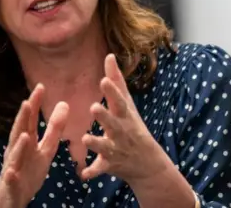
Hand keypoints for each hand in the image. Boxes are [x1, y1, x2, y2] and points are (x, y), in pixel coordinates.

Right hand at [0, 84, 68, 207]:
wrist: (12, 200)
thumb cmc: (28, 172)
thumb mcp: (45, 150)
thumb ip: (53, 130)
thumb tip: (64, 104)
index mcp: (26, 143)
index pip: (29, 121)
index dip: (34, 105)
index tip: (41, 87)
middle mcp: (16, 152)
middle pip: (19, 133)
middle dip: (22, 119)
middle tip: (27, 101)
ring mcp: (12, 168)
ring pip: (14, 157)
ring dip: (18, 147)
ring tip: (25, 135)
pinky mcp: (11, 185)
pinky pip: (11, 181)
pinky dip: (11, 175)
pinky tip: (11, 171)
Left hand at [80, 54, 168, 183]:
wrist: (148, 164)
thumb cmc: (133, 126)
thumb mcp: (127, 104)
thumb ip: (116, 81)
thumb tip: (109, 55)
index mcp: (124, 115)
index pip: (119, 101)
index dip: (112, 91)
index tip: (104, 80)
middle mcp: (121, 131)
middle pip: (113, 123)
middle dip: (105, 117)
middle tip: (94, 108)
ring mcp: (116, 149)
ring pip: (105, 146)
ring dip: (96, 143)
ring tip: (86, 139)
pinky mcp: (110, 165)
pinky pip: (100, 169)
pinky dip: (92, 172)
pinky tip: (83, 174)